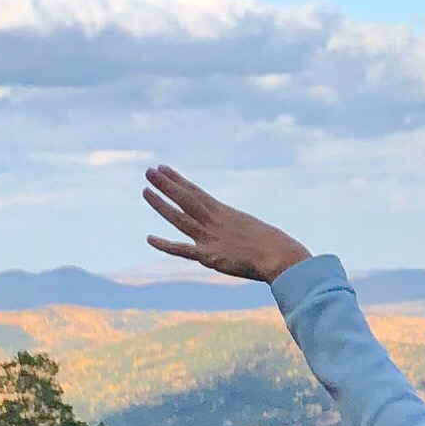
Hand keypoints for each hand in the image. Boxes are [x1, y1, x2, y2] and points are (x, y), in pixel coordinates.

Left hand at [143, 166, 310, 283]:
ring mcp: (209, 237)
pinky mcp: (209, 256)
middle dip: (166, 184)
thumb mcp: (254, 230)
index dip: (178, 181)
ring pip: (179, 217)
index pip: (196, 192)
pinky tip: (149, 238)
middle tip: (149, 171)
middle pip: (185, 198)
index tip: (165, 169)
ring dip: (161, 204)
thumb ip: (241, 231)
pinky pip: (183, 250)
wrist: (279, 255)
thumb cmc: (275, 245)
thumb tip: (241, 234)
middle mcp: (214, 221)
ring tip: (146, 190)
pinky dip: (165, 245)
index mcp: (225, 212)